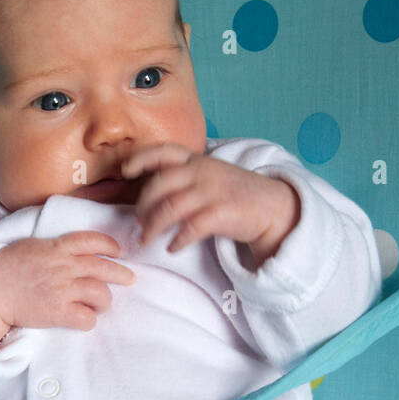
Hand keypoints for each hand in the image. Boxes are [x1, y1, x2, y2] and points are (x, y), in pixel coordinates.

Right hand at [0, 232, 135, 349]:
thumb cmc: (4, 268)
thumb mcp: (30, 247)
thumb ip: (52, 248)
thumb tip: (65, 252)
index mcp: (56, 248)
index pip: (91, 241)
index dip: (109, 245)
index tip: (119, 251)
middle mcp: (64, 267)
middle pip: (103, 268)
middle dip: (121, 274)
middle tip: (130, 279)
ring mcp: (62, 289)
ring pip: (100, 294)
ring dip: (104, 301)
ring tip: (101, 305)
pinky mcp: (58, 312)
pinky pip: (86, 318)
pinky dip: (90, 320)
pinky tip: (84, 319)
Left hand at [121, 143, 300, 261]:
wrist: (272, 207)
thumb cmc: (235, 194)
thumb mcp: (211, 175)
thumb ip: (185, 177)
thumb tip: (150, 192)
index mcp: (197, 161)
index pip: (164, 151)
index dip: (141, 158)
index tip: (125, 171)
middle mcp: (202, 172)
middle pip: (159, 185)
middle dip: (143, 206)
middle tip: (138, 222)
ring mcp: (211, 191)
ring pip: (170, 208)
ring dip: (153, 227)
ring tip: (146, 240)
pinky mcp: (221, 213)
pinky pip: (190, 228)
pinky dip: (177, 240)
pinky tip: (173, 248)